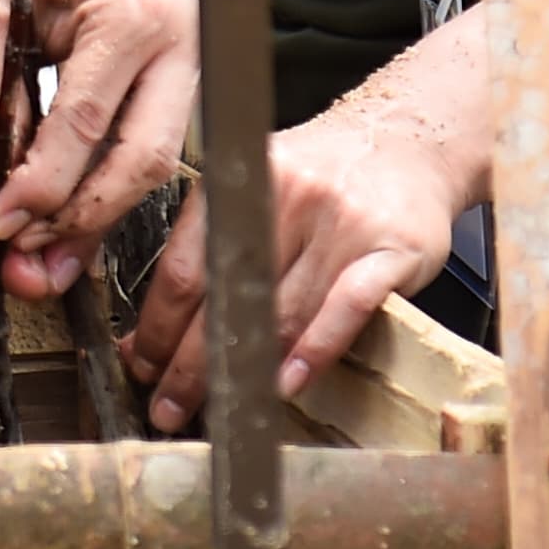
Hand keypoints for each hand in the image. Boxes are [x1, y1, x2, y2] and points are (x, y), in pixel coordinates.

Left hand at [0, 0, 194, 333]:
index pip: (86, 123)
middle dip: (82, 220)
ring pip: (156, 162)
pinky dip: (110, 188)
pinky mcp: (187, 73)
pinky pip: (152, 144)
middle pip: (141, 159)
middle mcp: (178, 38)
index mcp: (127, 15)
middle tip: (27, 260)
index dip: (42, 184)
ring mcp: (194, 56)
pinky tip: (70, 225)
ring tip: (45, 260)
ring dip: (99, 218)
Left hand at [119, 89, 480, 432]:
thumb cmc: (323, 174)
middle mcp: (288, 196)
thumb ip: (214, 241)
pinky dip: (315, 350)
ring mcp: (342, 223)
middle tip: (168, 406)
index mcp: (241, 182)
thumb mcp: (256, 185)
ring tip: (222, 408)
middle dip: (189, 363)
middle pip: (227, 296)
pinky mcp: (391, 250)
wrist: (406, 140)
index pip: (185, 267)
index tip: (141, 365)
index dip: (157, 326)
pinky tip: (290, 382)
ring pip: (283, 310)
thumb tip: (159, 325)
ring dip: (247, 369)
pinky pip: (347, 308)